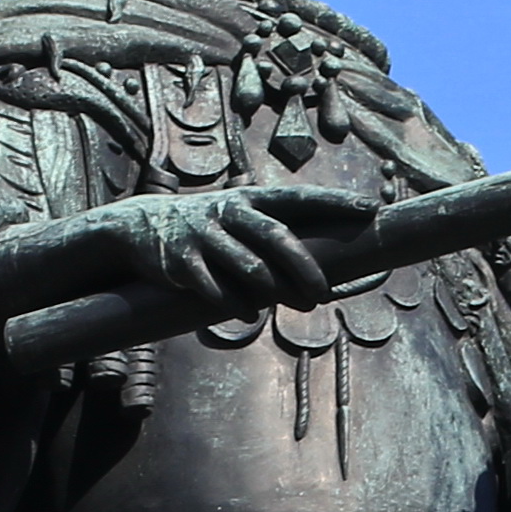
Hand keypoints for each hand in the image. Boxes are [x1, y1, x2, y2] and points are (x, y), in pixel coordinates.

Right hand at [93, 184, 373, 313]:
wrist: (140, 226)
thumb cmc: (209, 229)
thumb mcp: (239, 219)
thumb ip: (274, 237)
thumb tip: (325, 269)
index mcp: (250, 200)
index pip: (299, 198)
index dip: (335, 202)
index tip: (370, 208)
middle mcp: (229, 212)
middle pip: (276, 238)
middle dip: (305, 268)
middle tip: (325, 295)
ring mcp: (204, 235)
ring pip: (248, 265)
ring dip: (276, 290)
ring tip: (299, 306)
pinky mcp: (180, 261)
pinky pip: (213, 288)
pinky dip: (234, 303)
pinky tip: (248, 313)